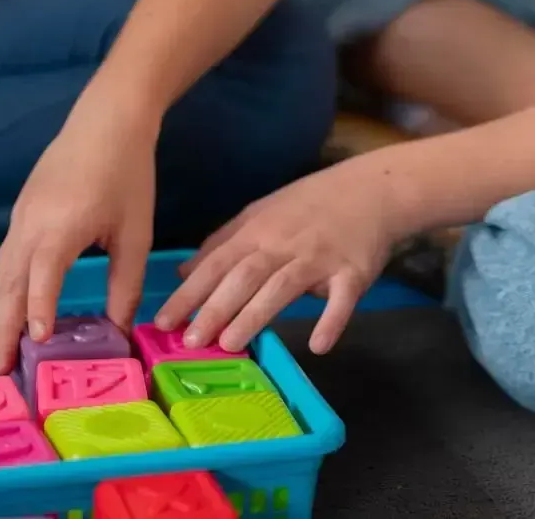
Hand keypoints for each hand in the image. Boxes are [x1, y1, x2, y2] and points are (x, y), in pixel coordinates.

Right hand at [0, 99, 160, 377]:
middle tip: (0, 370)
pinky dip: (2, 289)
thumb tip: (119, 330)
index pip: (40, 278)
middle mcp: (31, 224)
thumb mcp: (134, 233)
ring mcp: (20, 216)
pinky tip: (10, 310)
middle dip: (1, 327)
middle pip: (6, 283)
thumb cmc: (127, 174)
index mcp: (61, 228)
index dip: (37, 312)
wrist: (107, 120)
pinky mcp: (21, 211)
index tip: (36, 345)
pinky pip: (5, 258)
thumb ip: (125, 284)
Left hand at [154, 160, 397, 355]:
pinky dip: (331, 320)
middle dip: (215, 308)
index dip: (189, 292)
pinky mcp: (353, 272)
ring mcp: (319, 258)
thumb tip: (183, 273)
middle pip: (244, 276)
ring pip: (282, 286)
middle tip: (190, 341)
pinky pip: (341, 299)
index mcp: (258, 231)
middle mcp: (284, 244)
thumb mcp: (261, 214)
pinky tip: (319, 345)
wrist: (371, 189)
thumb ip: (223, 242)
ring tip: (231, 343)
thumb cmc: (311, 204)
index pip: (217, 263)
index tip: (162, 321)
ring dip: (256, 314)